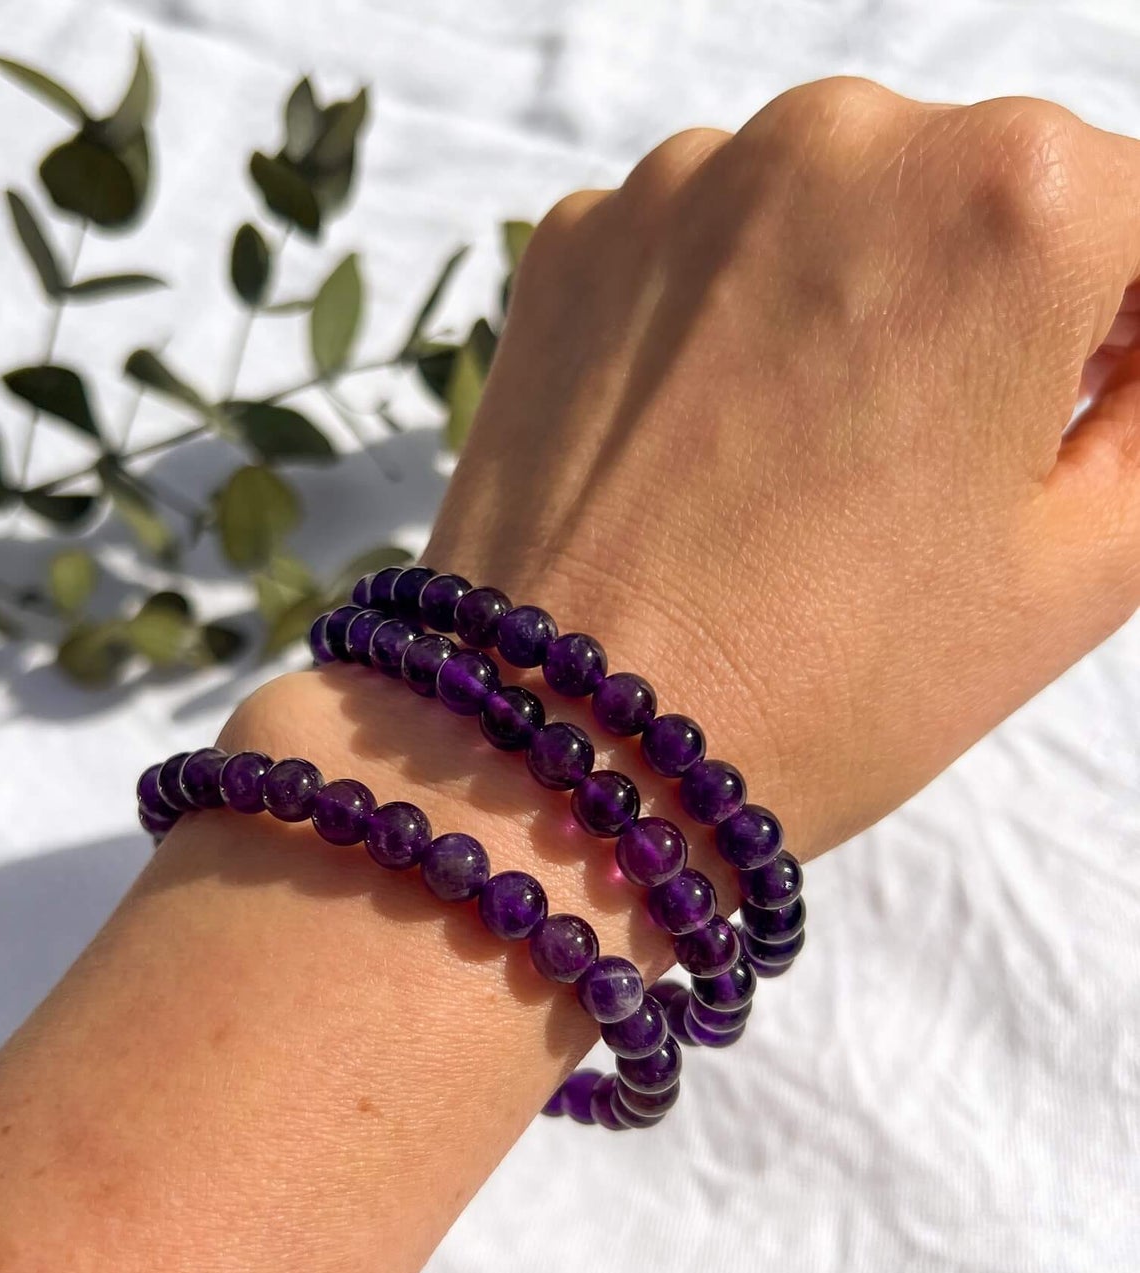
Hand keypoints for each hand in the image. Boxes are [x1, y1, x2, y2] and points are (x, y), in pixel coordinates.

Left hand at [425, 79, 1139, 856]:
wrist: (572, 749)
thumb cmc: (833, 681)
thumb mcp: (1082, 565)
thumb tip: (1131, 354)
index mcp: (1009, 200)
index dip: (1136, 328)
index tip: (1097, 406)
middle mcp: (837, 140)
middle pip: (982, 197)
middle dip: (997, 309)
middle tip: (943, 459)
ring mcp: (680, 183)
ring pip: (832, 212)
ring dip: (857, 301)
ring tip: (813, 464)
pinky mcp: (572, 244)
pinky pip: (702, 249)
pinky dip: (729, 318)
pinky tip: (712, 441)